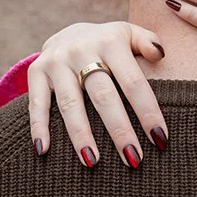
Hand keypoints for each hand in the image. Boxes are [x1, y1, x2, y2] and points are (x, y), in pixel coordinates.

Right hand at [27, 22, 167, 166]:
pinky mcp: (36, 72)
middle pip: (103, 95)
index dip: (147, 111)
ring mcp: (56, 61)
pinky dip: (38, 127)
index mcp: (110, 41)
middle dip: (119, 129)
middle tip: (133, 159)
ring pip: (70, 103)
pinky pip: (37, 103)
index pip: (132, 81)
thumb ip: (148, 42)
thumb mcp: (129, 35)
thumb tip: (160, 55)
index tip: (160, 140)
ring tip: (93, 163)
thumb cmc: (109, 45)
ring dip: (81, 135)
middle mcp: (81, 49)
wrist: (68, 33)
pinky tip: (43, 151)